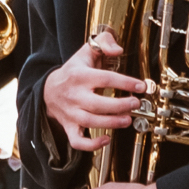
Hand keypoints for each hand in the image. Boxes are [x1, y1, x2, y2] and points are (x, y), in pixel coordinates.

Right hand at [43, 31, 141, 150]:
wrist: (48, 90)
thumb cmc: (73, 72)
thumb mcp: (86, 52)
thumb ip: (103, 43)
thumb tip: (118, 50)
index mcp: (80, 76)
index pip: (104, 79)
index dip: (124, 82)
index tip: (140, 86)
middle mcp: (74, 95)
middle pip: (97, 104)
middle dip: (119, 106)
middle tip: (135, 104)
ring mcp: (71, 113)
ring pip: (91, 122)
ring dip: (111, 123)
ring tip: (128, 120)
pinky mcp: (69, 127)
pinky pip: (78, 141)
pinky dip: (91, 145)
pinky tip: (106, 139)